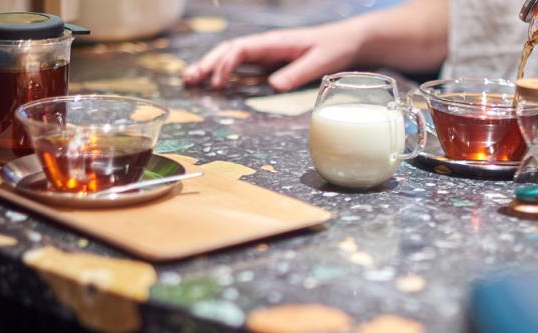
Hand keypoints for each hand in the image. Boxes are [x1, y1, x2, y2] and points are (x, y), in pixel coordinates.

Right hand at [182, 22, 365, 91]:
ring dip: (211, 66)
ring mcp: (267, 53)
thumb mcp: (320, 62)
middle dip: (207, 63)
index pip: (240, 49)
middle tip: (189, 79)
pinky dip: (226, 72)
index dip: (225, 64)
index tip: (217, 82)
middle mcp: (266, 46)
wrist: (348, 41)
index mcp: (274, 42)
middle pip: (229, 50)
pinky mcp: (270, 62)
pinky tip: (214, 83)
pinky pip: (243, 65)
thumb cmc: (335, 49)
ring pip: (232, 56)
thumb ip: (296, 73)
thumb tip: (273, 86)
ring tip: (190, 79)